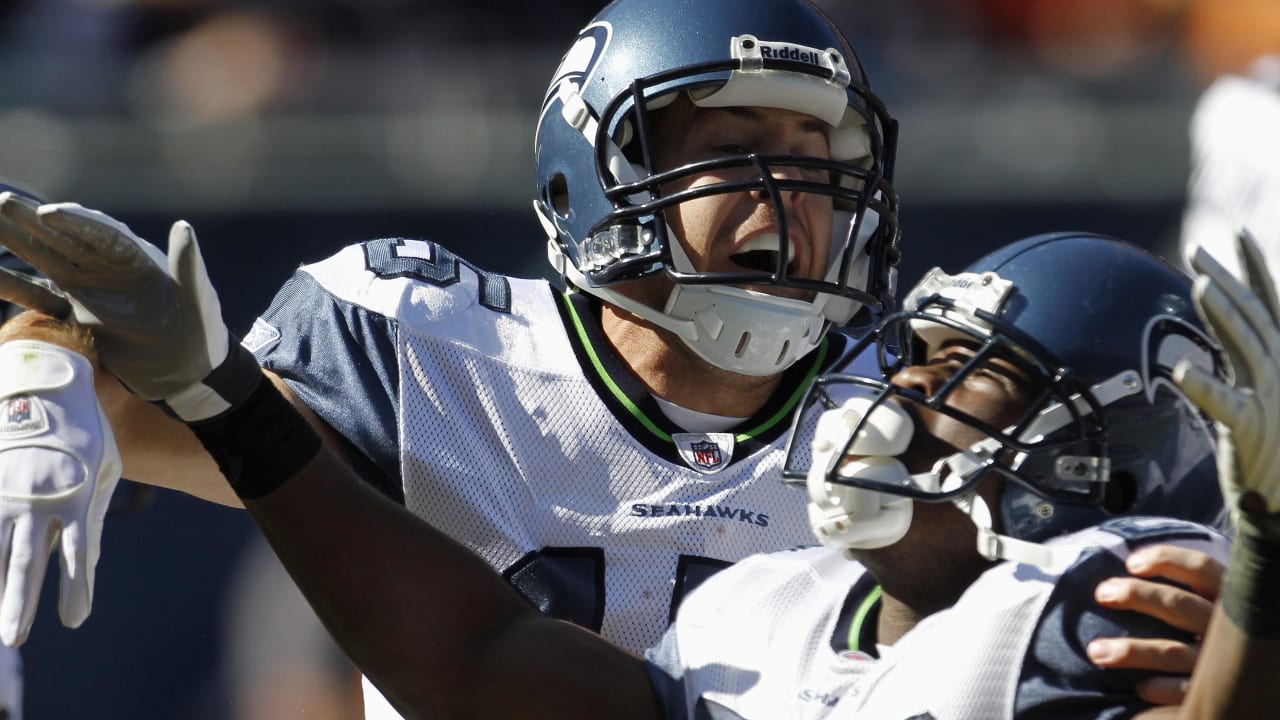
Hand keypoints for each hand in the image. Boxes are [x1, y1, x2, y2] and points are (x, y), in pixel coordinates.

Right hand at [0, 193, 257, 421]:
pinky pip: (38, 295)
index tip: (49, 213)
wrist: (188, 373)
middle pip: (65, 238)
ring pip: (44, 259)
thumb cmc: (200, 334)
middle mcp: (106, 267)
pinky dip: (13, 285)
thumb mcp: (197, 299)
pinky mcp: (75, 312)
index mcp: (135, 259)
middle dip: (33, 222)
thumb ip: (187, 265)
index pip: (100, 234)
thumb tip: (184, 226)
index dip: (76, 222)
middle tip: (3, 202)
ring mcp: (87, 288)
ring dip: (17, 243)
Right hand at [0, 340, 119, 646]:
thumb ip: (95, 520)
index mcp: (77, 495)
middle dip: (19, 602)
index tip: (75, 619)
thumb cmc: (85, 433)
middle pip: (27, 560)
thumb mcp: (106, 471)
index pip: (77, 552)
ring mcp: (6, 490)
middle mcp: (38, 497)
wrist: (47, 384)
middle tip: (14, 639)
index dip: (75, 588)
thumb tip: (89, 566)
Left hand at [1088, 545, 1223, 706]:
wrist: (1240, 682)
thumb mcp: (1206, 605)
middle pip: (1181, 604)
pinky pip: (1184, 691)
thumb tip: (1126, 568)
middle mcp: (1228, 628)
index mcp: (1228, 599)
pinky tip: (1139, 687)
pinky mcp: (1216, 692)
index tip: (1130, 563)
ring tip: (1095, 652)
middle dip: (1138, 595)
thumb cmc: (1205, 632)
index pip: (1202, 568)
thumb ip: (1180, 588)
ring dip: (1132, 651)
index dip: (1168, 559)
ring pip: (1173, 652)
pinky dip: (1160, 687)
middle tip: (1102, 593)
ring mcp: (1221, 662)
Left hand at [1173, 229, 1279, 521]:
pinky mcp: (1251, 427)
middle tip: (1196, 249)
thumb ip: (1248, 351)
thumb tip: (1227, 315)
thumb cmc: (1271, 444)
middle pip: (1253, 313)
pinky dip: (1204, 386)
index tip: (1236, 234)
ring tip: (1199, 284)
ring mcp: (1271, 396)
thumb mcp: (1263, 387)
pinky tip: (1181, 371)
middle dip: (1225, 277)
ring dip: (1221, 312)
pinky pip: (1225, 403)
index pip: (1269, 302)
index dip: (1255, 266)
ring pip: (1245, 344)